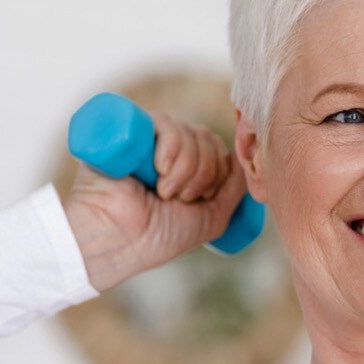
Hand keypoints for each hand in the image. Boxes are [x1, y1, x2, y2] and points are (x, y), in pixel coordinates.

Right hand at [63, 112, 248, 290]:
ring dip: (186, 170)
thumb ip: (234, 188)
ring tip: (162, 192)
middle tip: (178, 199)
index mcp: (186, 165)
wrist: (117, 240)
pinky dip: (172, 149)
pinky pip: (167, 123)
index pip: (220, 149)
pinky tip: (158, 171)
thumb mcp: (213, 216)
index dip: (219, 174)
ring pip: (193, 133)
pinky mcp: (130, 129)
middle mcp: (168, 148)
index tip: (199, 201)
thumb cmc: (160, 234)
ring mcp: (149, 137)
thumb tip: (246, 159)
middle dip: (203, 175)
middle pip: (210, 140)